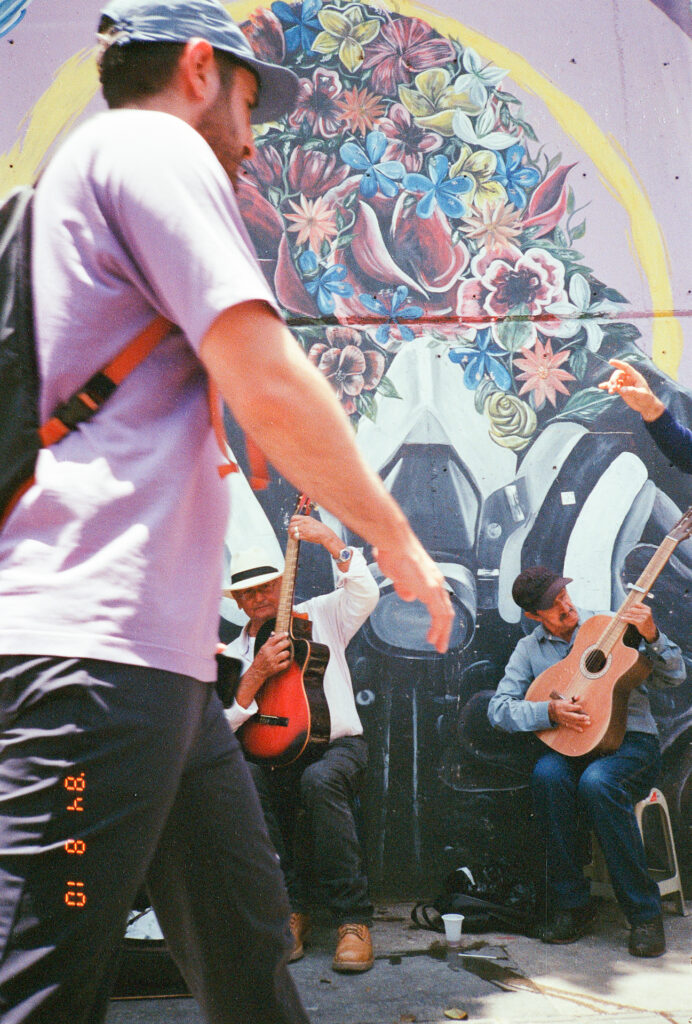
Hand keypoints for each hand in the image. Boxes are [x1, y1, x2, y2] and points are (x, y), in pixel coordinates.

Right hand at [253, 631, 291, 677]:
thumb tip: (274, 633)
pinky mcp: (276, 668)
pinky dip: (287, 662)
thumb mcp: (262, 649)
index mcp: (265, 647)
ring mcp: (273, 661)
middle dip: (287, 643)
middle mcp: (269, 653)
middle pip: (282, 645)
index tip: (286, 634)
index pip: (275, 638)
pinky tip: (285, 661)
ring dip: (287, 653)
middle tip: (288, 643)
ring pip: (285, 653)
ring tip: (285, 653)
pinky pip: (286, 663)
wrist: (257, 672)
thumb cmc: (260, 659)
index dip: (282, 635)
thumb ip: (268, 641)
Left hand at [289, 514, 341, 557]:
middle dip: (290, 528)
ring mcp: (303, 529)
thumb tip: (299, 523)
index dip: (291, 521)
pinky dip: (293, 537)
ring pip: (292, 530)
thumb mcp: (313, 521)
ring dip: (290, 533)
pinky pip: (295, 536)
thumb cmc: (320, 529)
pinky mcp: (304, 535)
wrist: (325, 534)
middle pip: (292, 524)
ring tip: (291, 535)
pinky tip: (295, 538)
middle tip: (290, 531)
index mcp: (306, 518)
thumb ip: (305, 521)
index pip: (294, 517)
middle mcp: (304, 523)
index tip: (292, 524)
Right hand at [374, 537, 453, 653]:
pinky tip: (433, 638)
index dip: (439, 618)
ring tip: (439, 646)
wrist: (393, 542)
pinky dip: (438, 628)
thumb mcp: (398, 574)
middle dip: (444, 629)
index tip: (436, 630)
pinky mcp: (431, 590)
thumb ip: (404, 586)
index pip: (440, 602)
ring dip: (443, 632)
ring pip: (446, 614)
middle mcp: (436, 582)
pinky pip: (439, 614)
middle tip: (441, 644)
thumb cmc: (392, 553)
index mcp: (430, 578)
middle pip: (446, 610)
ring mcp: (435, 585)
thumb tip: (409, 596)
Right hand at [548, 698, 590, 730]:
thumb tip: (578, 697)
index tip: (581, 707)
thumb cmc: (558, 704)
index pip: (569, 707)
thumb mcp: (563, 700)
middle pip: (572, 716)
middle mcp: (562, 713)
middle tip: (587, 717)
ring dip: (581, 722)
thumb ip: (572, 699)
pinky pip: (570, 726)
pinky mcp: (563, 723)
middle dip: (580, 717)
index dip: (575, 707)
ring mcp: (562, 719)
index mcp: (562, 706)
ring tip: (588, 722)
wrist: (549, 711)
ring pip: (572, 721)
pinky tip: (581, 730)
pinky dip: (575, 728)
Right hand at [598, 359, 664, 421]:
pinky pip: (613, 386)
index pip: (626, 367)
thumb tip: (621, 389)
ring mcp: (624, 384)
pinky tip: (601, 387)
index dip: (618, 364)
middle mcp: (629, 378)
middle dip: (614, 379)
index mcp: (635, 376)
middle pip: (618, 374)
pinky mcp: (621, 390)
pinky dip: (607, 386)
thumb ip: (632, 391)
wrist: (646, 405)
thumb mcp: (641, 394)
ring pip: (615, 380)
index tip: (610, 361)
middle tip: (613, 387)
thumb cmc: (646, 398)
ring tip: (610, 392)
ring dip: (611, 384)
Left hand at [620, 601, 657, 642]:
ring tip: (621, 616)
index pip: (636, 603)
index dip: (630, 605)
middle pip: (632, 609)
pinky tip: (622, 619)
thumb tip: (627, 606)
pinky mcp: (640, 622)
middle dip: (626, 611)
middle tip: (622, 613)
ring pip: (630, 614)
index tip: (627, 607)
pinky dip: (625, 619)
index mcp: (647, 609)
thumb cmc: (646, 621)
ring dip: (624, 615)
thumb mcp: (645, 614)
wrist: (651, 631)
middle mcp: (646, 612)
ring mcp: (643, 617)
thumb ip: (639, 610)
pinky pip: (630, 619)